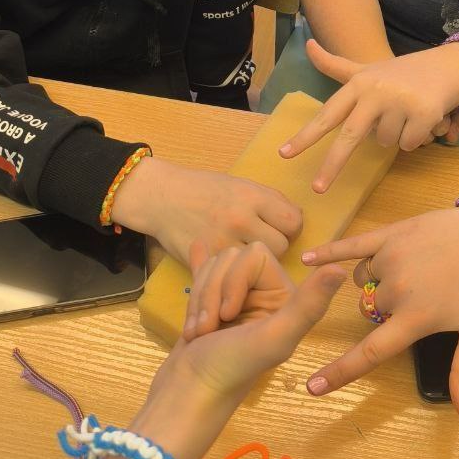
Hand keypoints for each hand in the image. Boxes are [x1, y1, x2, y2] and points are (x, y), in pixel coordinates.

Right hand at [111, 156, 301, 262]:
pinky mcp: (207, 261)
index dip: (290, 227)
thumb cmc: (202, 188)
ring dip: (256, 264)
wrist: (161, 198)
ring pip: (259, 265)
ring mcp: (223, 242)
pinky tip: (230, 265)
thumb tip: (296, 218)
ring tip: (246, 256)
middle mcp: (240, 219)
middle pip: (281, 246)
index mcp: (251, 196)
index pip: (293, 220)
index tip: (280, 228)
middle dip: (276, 247)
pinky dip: (235, 274)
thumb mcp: (239, 184)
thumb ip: (268, 200)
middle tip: (262, 244)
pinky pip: (234, 274)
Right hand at [131, 241, 344, 458]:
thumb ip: (308, 305)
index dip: (234, 280)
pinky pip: (205, 272)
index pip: (254, 254)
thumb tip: (341, 269)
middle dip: (212, 292)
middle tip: (210, 327)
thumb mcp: (274, 338)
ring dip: (199, 299)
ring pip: (213, 267)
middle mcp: (263, 297)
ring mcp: (235, 300)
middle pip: (231, 257)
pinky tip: (197, 247)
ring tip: (199, 331)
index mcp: (284, 300)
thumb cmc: (231, 368)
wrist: (186, 394)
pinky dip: (200, 266)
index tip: (229, 315)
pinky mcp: (209, 305)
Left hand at [279, 38, 458, 190]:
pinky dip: (413, 138)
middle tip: (318, 189)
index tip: (284, 153)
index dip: (305, 135)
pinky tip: (420, 119)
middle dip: (332, 165)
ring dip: (393, 135)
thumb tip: (307, 44)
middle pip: (349, 136)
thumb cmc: (399, 74)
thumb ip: (334, 64)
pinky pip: (408, 145)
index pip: (328, 113)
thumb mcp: (365, 69)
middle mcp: (375, 92)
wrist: (445, 66)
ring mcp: (399, 103)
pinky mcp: (422, 114)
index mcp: (358, 84)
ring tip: (403, 114)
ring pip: (384, 142)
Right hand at [300, 202, 458, 420]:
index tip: (312, 388)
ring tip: (411, 272)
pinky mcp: (390, 233)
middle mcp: (396, 289)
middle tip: (419, 298)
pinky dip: (329, 252)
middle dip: (383, 312)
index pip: (370, 352)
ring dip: (376, 283)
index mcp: (416, 318)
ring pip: (364, 281)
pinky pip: (352, 244)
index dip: (339, 373)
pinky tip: (308, 257)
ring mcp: (390, 257)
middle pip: (370, 311)